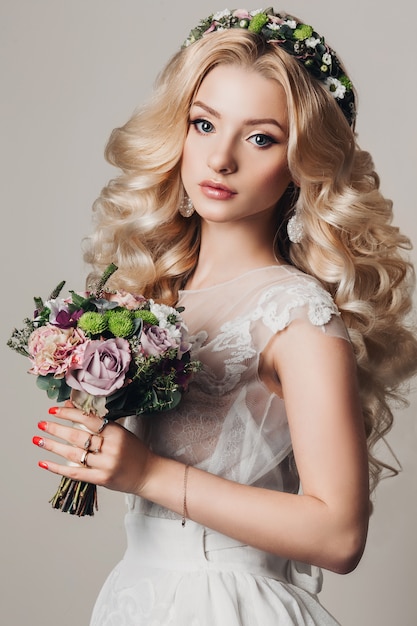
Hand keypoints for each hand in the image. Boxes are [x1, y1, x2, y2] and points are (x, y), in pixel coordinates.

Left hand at [33, 402, 154, 495]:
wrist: (148, 474)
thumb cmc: (133, 451)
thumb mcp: (118, 431)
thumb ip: (96, 421)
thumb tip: (70, 407)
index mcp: (116, 432)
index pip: (88, 419)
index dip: (69, 414)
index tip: (53, 410)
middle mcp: (111, 447)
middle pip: (78, 436)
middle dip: (56, 429)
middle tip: (41, 423)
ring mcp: (106, 464)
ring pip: (73, 454)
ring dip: (53, 446)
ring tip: (38, 440)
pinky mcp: (102, 479)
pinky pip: (75, 473)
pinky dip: (57, 468)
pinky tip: (44, 463)